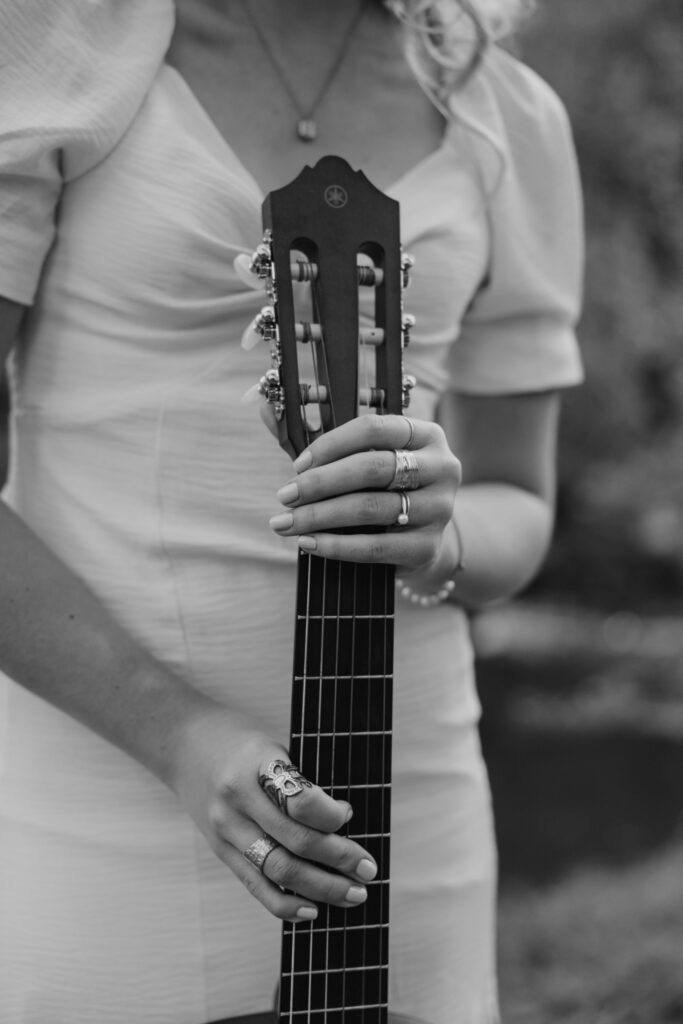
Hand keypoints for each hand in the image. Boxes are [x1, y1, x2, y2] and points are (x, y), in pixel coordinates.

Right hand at [170, 703, 376, 921]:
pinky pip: (255, 885)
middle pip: (295, 840)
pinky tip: (313, 910)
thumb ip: (298, 781)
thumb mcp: (270, 746)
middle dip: (339, 859)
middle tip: (369, 869)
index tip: (349, 814)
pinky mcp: (220, 851)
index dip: (331, 814)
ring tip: (354, 893)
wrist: (183, 745)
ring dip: (322, 887)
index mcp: (256, 764)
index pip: (299, 799)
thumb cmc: (238, 742)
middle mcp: (238, 801)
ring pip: (278, 870)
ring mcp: (226, 830)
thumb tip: (343, 821)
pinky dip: (285, 904)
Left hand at [269, 415, 461, 574]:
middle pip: (372, 468)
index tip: (297, 464)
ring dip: (320, 516)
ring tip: (286, 523)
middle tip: (285, 496)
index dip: (331, 444)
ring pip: (370, 508)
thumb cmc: (385, 492)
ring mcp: (439, 508)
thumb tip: (262, 408)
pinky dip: (336, 546)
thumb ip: (319, 438)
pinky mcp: (428, 547)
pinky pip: (375, 547)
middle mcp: (440, 467)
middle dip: (320, 483)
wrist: (423, 542)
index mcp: (426, 435)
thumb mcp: (363, 461)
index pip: (374, 429)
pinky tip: (309, 543)